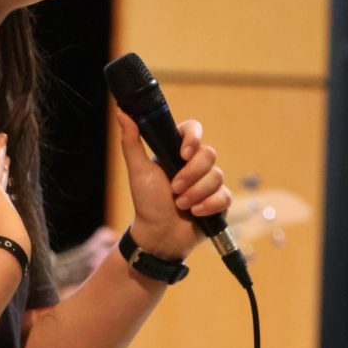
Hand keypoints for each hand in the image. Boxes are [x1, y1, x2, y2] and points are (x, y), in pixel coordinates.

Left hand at [117, 109, 230, 258]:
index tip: (184, 153)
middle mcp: (195, 164)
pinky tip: (195, 213)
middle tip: (174, 189)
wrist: (158, 235)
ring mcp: (209, 182)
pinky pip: (225, 195)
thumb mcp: (138, 171)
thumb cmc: (147, 203)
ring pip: (217, 176)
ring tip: (180, 205)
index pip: (193, 130)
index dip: (193, 138)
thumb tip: (122, 112)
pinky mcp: (219, 201)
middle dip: (191, 174)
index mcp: (176, 152)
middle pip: (209, 154)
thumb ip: (131, 141)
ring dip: (195, 193)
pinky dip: (208, 205)